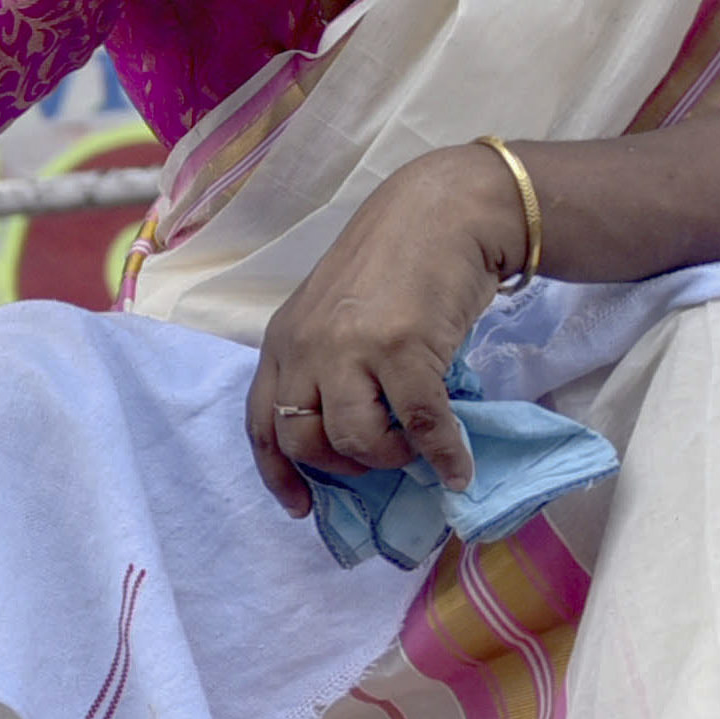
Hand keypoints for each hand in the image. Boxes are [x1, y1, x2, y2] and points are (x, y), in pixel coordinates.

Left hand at [245, 145, 516, 514]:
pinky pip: (420, 425)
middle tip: (381, 458)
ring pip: (354, 440)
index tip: (300, 508)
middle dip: (345, 466)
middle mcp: (305, 347)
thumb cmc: (394, 263)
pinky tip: (458, 466)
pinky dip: (442, 455)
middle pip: (305, 441)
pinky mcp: (403, 347)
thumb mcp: (335, 312)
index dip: (278, 473)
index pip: (261, 423)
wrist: (444, 210)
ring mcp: (351, 347)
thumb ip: (328, 364)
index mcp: (283, 340)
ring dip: (389, 458)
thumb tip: (347, 435)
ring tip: (415, 447)